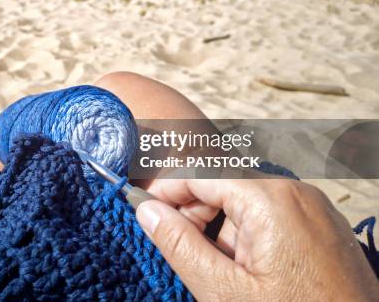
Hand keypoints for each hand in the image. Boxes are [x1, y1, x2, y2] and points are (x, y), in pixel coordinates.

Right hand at [136, 178, 377, 300]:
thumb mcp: (223, 290)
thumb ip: (179, 244)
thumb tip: (146, 210)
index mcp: (270, 199)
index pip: (201, 175)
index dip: (166, 191)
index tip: (143, 208)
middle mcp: (295, 192)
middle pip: (224, 187)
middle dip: (196, 215)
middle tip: (182, 251)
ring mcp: (313, 209)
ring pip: (247, 204)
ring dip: (223, 232)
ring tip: (224, 275)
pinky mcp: (322, 227)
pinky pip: (272, 217)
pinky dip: (249, 238)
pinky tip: (249, 274)